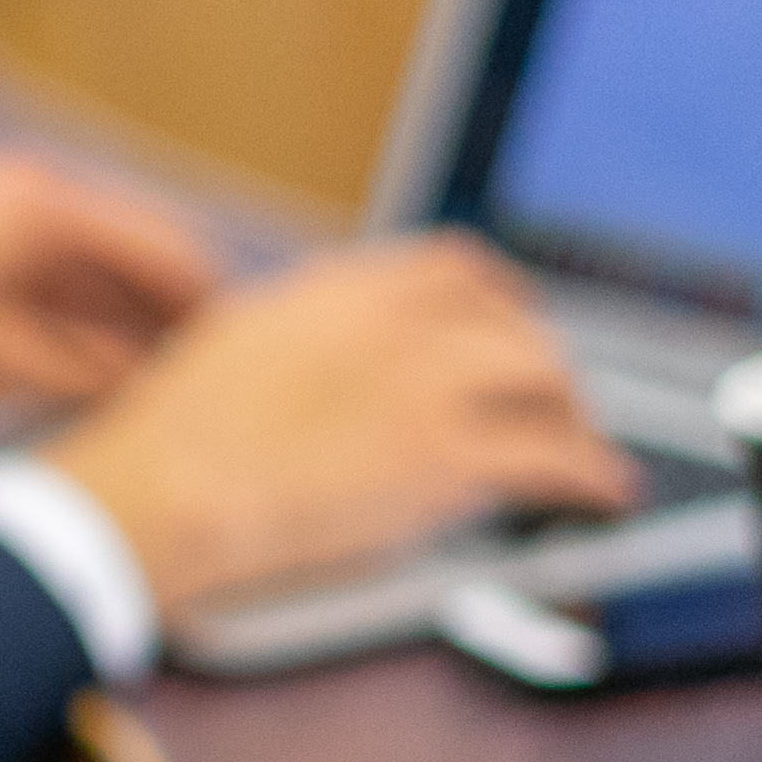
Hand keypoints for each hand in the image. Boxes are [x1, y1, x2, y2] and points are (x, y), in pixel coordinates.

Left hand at [0, 147, 224, 421]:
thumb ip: (89, 367)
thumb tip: (163, 381)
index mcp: (46, 205)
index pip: (170, 249)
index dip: (212, 312)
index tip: (246, 369)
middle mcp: (38, 190)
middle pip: (144, 253)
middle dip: (178, 319)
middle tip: (211, 390)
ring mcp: (9, 208)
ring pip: (105, 267)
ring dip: (134, 322)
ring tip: (165, 392)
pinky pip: (64, 273)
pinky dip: (89, 318)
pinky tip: (103, 374)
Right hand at [28, 235, 633, 617]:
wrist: (158, 494)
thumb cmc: (165, 443)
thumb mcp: (229, 345)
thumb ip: (295, 337)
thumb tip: (320, 358)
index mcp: (335, 288)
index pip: (451, 267)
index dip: (497, 297)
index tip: (507, 317)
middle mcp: (392, 322)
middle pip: (510, 318)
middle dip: (543, 357)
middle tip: (554, 393)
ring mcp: (424, 386)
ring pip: (544, 376)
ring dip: (574, 412)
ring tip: (586, 444)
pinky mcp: (443, 458)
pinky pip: (550, 457)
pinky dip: (591, 473)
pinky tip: (603, 491)